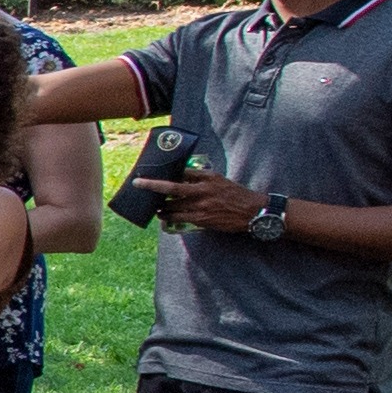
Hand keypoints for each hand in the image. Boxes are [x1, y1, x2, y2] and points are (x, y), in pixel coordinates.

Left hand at [156, 174, 270, 233]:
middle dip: (152, 186)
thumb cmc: (235, 194)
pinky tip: (164, 217)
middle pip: (172, 188)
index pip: (182, 172)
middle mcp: (203, 190)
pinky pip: (179, 219)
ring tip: (154, 207)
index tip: (150, 173)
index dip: (165, 173)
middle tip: (138, 184)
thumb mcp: (219, 180)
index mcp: (208, 177)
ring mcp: (202, 206)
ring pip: (172, 206)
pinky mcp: (202, 220)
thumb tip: (179, 176)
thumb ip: (199, 177)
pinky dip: (168, 218)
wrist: (253, 212)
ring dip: (160, 207)